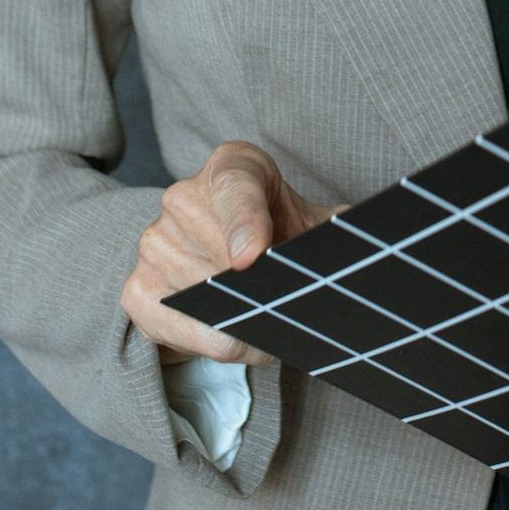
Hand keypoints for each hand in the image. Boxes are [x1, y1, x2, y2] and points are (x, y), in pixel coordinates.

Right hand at [122, 139, 340, 367]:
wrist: (228, 256)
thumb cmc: (281, 234)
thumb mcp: (314, 222)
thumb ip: (339, 226)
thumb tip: (372, 236)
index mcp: (233, 166)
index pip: (235, 188)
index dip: (245, 223)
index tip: (252, 258)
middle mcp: (183, 197)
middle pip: (222, 262)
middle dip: (260, 294)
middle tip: (285, 302)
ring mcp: (153, 243)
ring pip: (205, 303)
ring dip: (243, 323)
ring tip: (261, 311)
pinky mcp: (136, 289)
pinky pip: (180, 329)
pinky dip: (214, 342)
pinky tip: (229, 329)